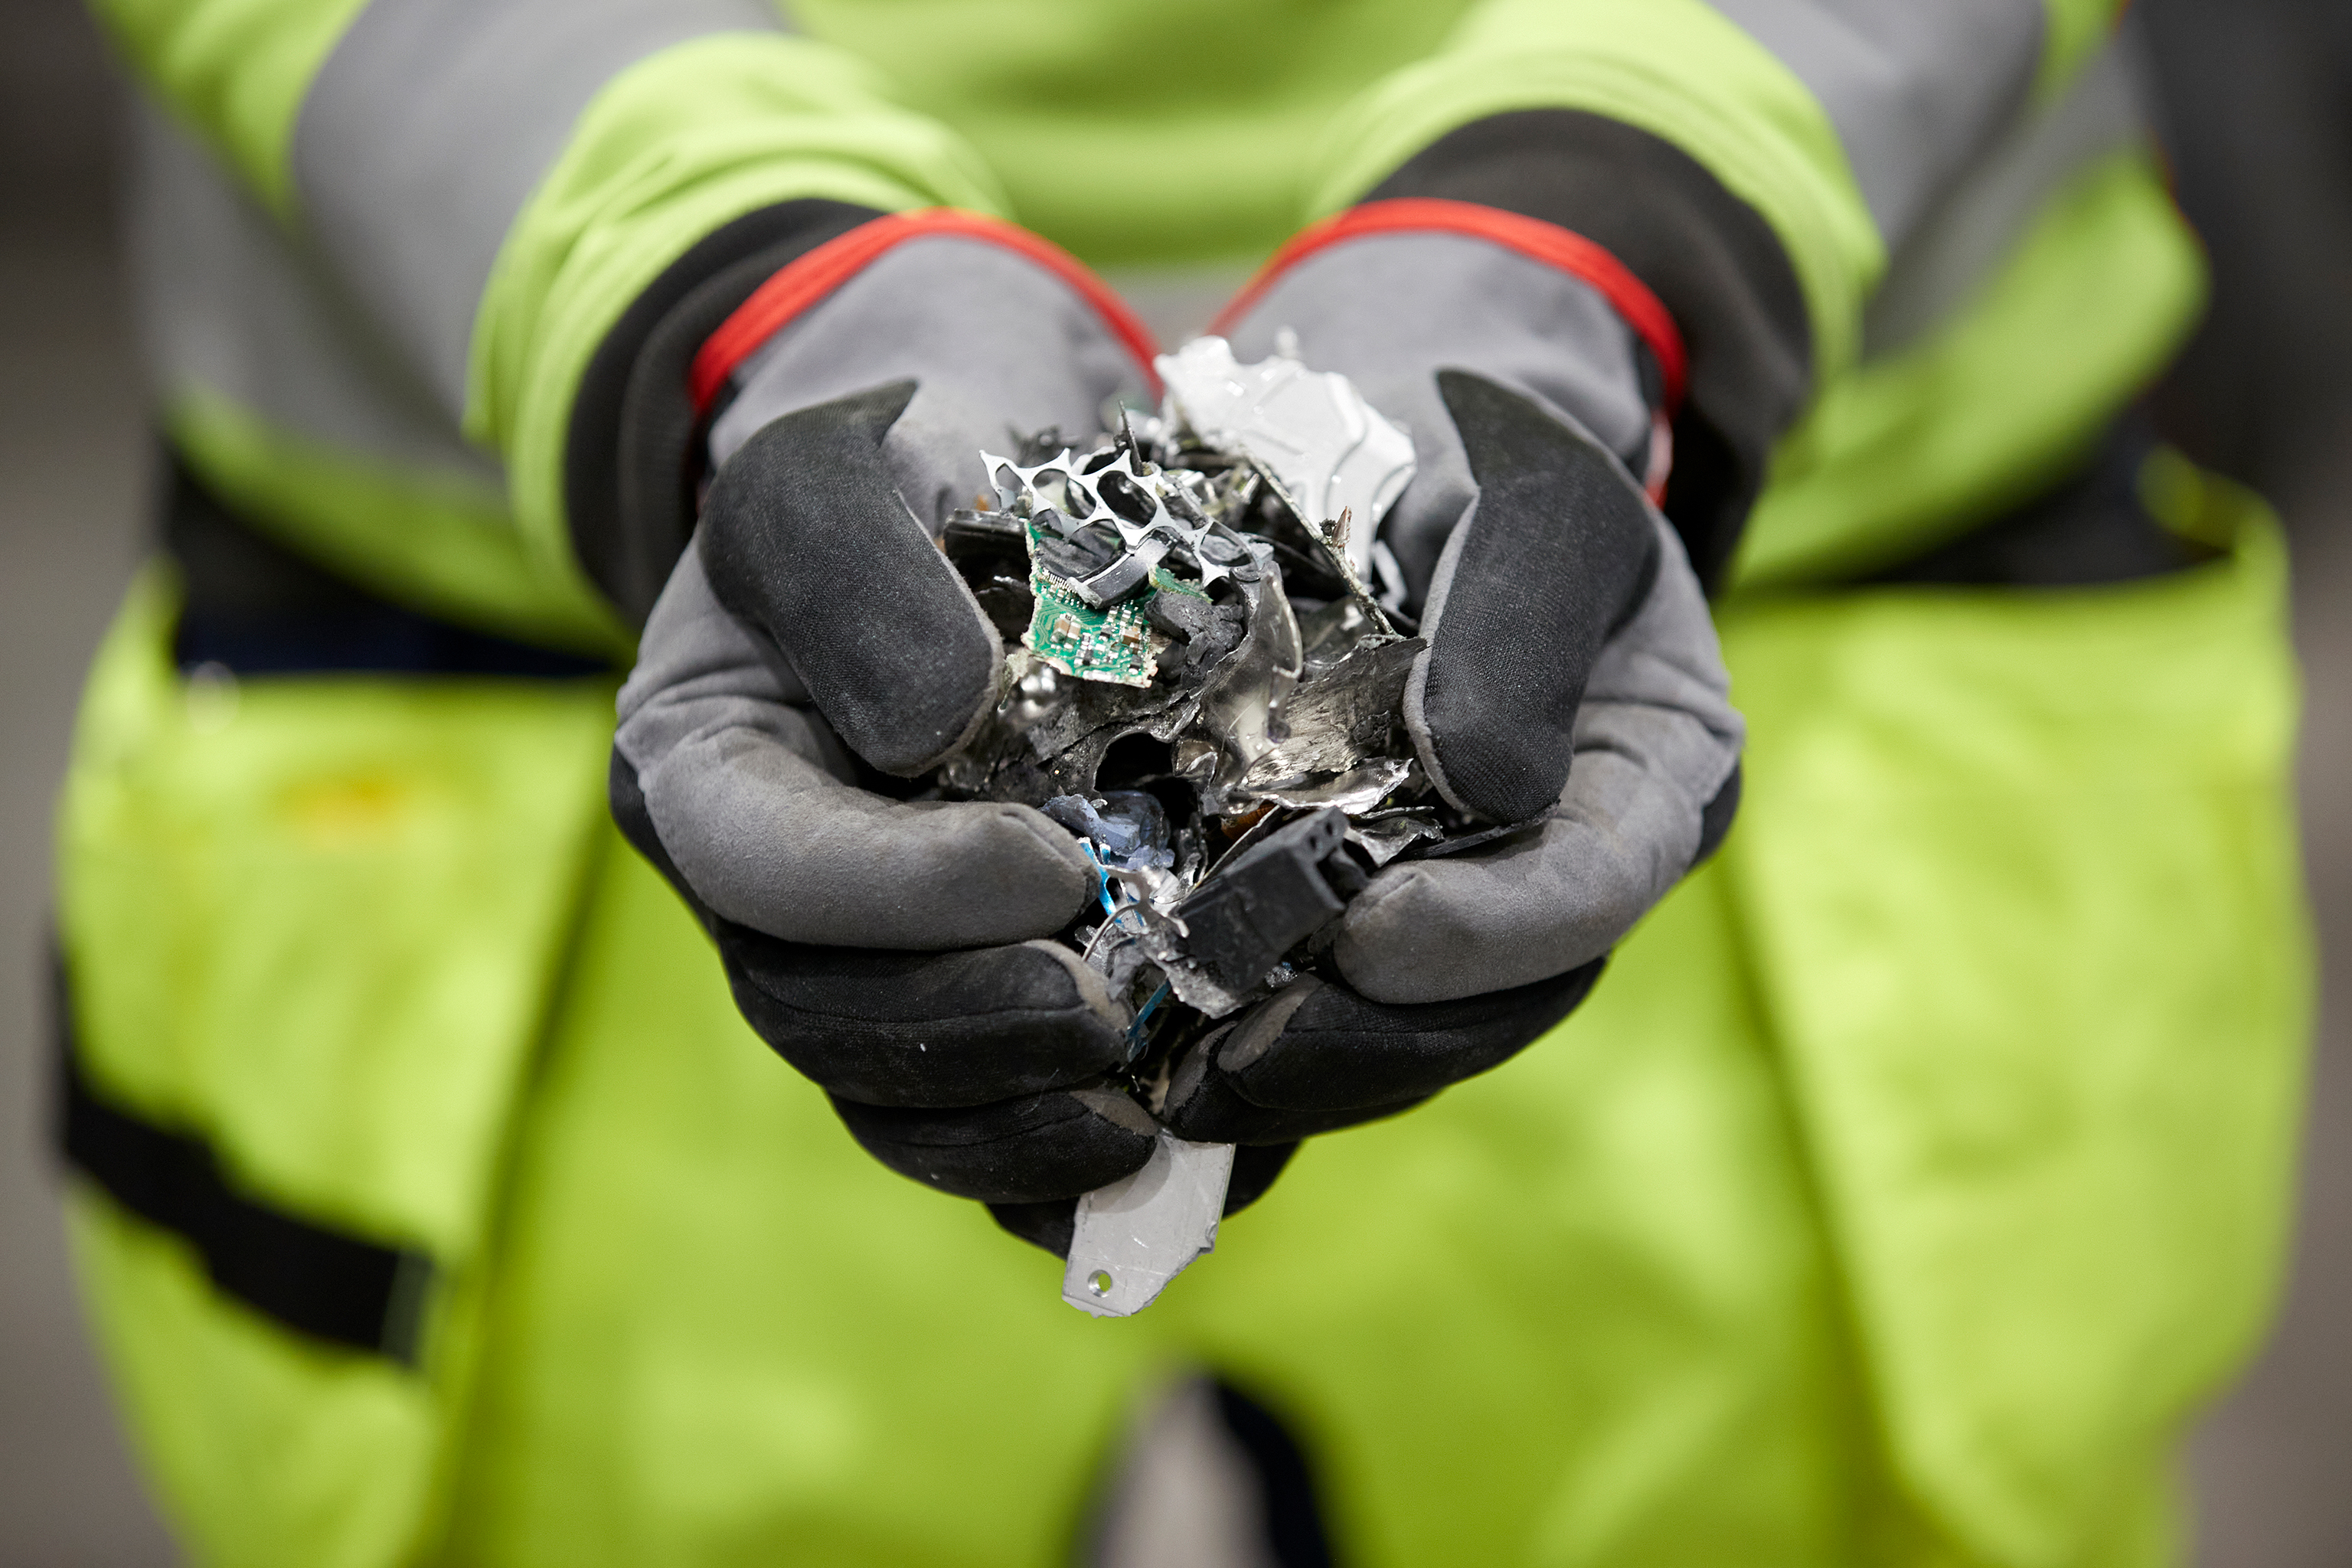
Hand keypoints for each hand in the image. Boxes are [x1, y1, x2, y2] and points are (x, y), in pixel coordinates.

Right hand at [613, 214, 1176, 1221]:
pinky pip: (980, 1111)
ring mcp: (852, 958)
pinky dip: (1059, 1160)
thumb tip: (931, 735)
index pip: (769, 870)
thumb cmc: (894, 458)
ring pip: (897, 1093)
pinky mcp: (946, 991)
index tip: (1055, 872)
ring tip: (1147, 1116)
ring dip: (1015, 1123)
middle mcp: (764, 893)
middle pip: (826, 1016)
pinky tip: (1170, 1152)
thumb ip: (853, 572)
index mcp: (705, 772)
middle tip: (1110, 1016)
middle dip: (970, 1031)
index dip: (901, 897)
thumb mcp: (841, 464)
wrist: (962, 489)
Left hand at [1160, 206, 1743, 1148]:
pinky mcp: (1360, 913)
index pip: (1592, 885)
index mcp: (1650, 774)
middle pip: (1491, 997)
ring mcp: (1466, 902)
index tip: (1367, 931)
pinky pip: (1317, 1007)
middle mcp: (1565, 865)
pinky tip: (1149, 1060)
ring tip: (1178, 1073)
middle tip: (1239, 1046)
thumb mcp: (1526, 497)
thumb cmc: (1479, 453)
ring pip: (1401, 1028)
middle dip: (1369, 1034)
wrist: (1388, 448)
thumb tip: (1479, 783)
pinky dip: (1239, 1040)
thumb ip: (1516, 626)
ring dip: (1292, 1064)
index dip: (1488, 932)